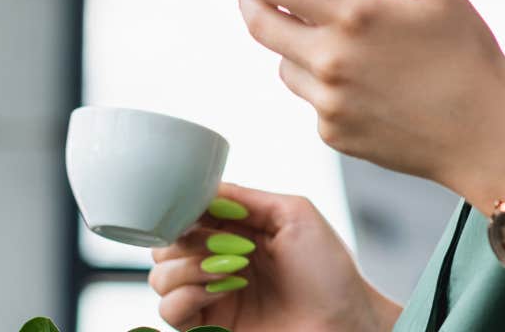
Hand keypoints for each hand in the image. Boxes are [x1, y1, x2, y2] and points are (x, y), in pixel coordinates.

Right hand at [146, 180, 395, 331]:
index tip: (192, 210)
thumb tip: (202, 186)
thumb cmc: (329, 271)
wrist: (344, 324)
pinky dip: (185, 296)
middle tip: (218, 244)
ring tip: (226, 270)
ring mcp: (212, 296)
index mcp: (236, 232)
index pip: (188, 214)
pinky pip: (169, 310)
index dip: (184, 209)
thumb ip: (246, 198)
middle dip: (182, 238)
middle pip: (165, 244)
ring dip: (186, 267)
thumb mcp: (294, 214)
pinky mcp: (209, 326)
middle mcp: (218, 261)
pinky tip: (218, 291)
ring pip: (160, 276)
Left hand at [215, 0, 504, 193]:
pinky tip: (360, 77)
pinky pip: (309, 96)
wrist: (487, 135)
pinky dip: (319, 80)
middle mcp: (331, 61)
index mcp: (354, 16)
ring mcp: (327, 103)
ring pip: (283, 62)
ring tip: (328, 33)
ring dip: (290, 41)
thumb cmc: (466, 55)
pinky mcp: (332, 134)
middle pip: (260, 24)